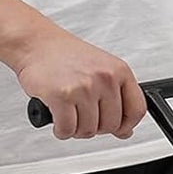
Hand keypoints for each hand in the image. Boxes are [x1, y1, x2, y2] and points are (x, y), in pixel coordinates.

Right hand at [16, 27, 144, 139]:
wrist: (34, 42)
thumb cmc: (65, 56)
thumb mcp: (102, 70)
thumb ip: (118, 99)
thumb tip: (125, 131)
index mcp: (119, 71)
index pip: (137, 110)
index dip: (127, 125)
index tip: (119, 128)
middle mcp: (104, 78)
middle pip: (112, 125)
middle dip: (97, 127)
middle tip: (83, 115)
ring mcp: (84, 87)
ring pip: (90, 130)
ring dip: (77, 129)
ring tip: (69, 113)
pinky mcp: (61, 96)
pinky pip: (68, 129)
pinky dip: (62, 131)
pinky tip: (58, 121)